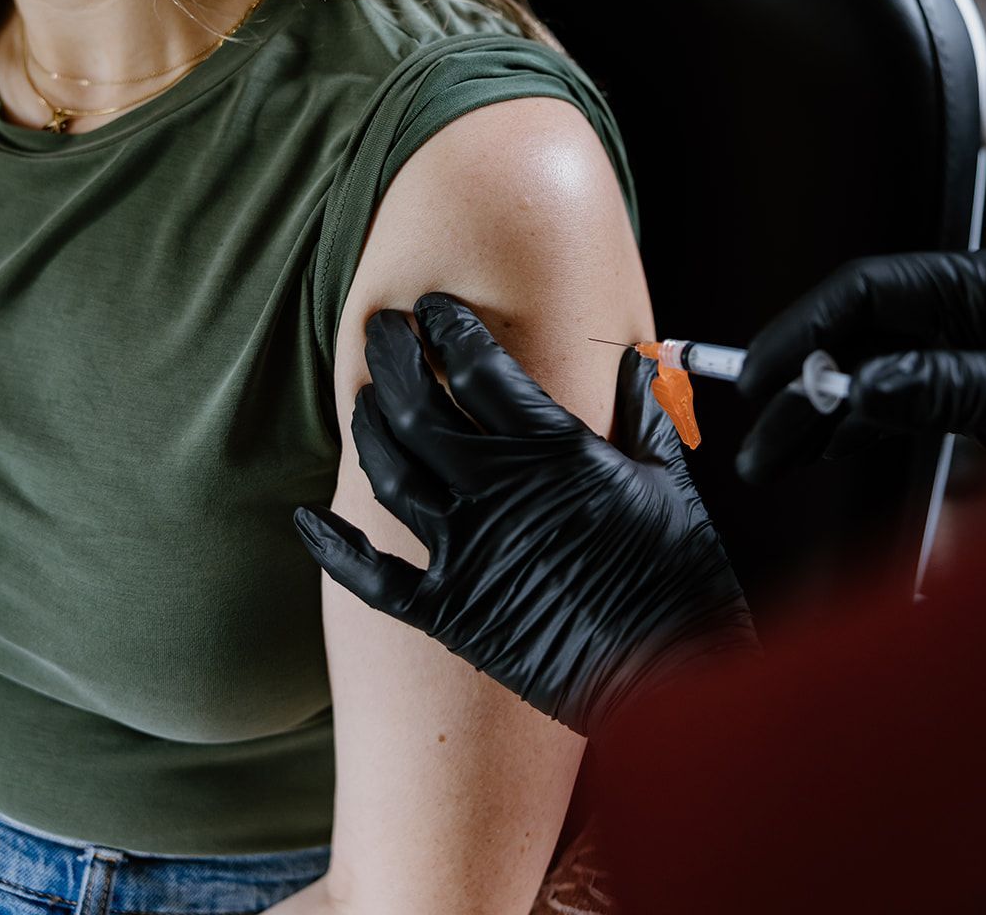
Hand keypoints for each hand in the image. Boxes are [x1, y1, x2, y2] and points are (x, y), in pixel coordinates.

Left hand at [294, 293, 755, 736]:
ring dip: (368, 427)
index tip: (436, 308)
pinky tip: (307, 520)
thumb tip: (640, 359)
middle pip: (419, 406)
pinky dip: (335, 549)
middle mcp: (497, 490)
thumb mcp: (669, 480)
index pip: (480, 366)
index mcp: (552, 450)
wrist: (669, 676)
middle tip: (380, 330)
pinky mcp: (451, 610)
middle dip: (393, 357)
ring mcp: (466, 551)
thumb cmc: (678, 576)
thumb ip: (644, 412)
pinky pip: (374, 576)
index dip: (451, 328)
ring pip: (390, 472)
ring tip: (363, 398)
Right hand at [736, 248, 985, 484]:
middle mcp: (971, 322)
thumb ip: (952, 385)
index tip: (764, 373)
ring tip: (775, 460)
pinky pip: (901, 415)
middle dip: (804, 387)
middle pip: (861, 342)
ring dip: (822, 420)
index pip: (870, 293)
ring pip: (872, 384)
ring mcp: (972, 366)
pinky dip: (858, 435)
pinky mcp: (980, 411)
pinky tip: (824, 451)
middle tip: (761, 444)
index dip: (807, 329)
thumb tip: (862, 387)